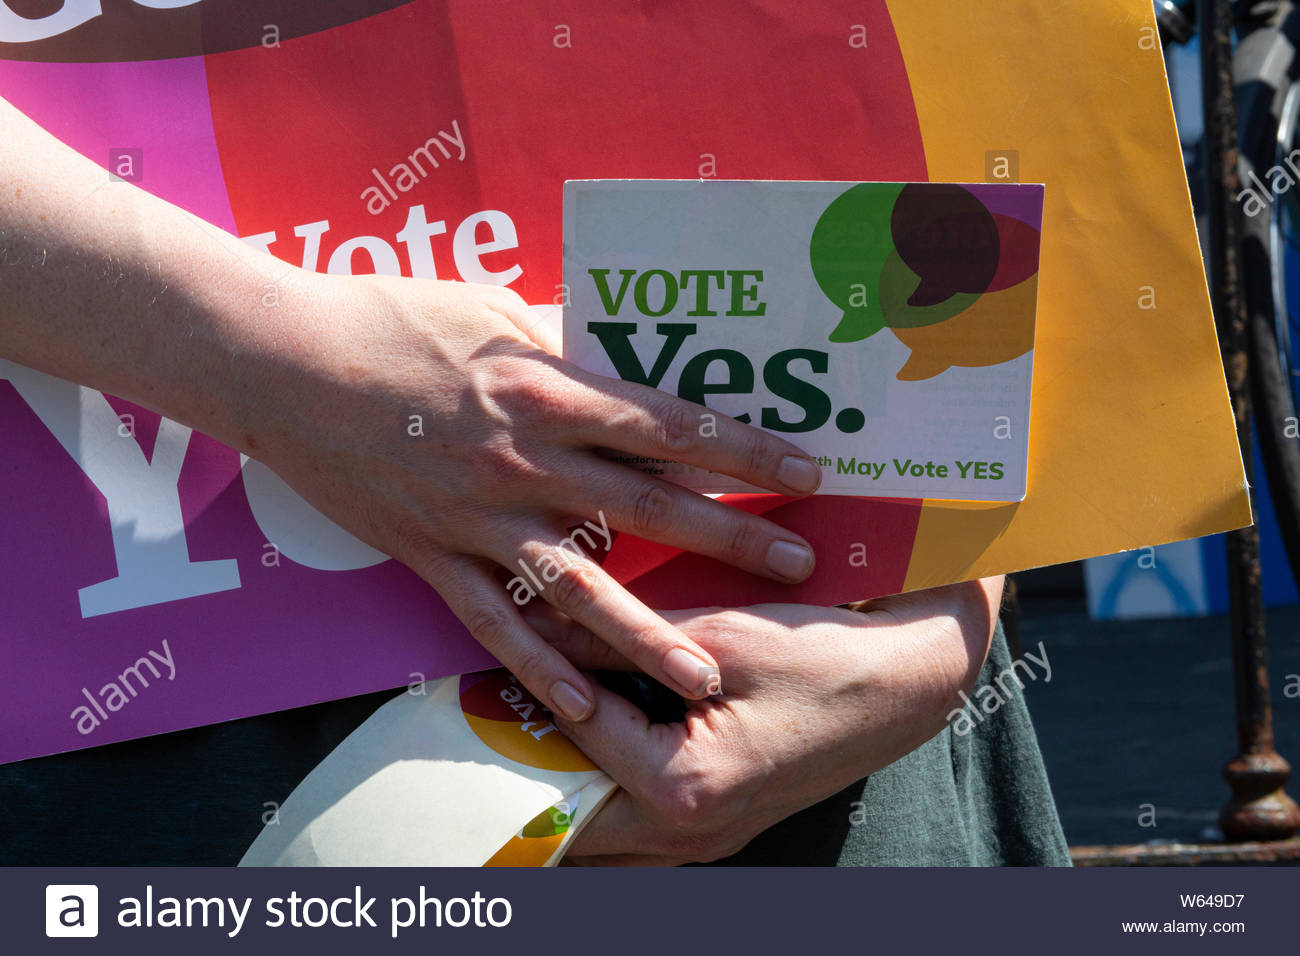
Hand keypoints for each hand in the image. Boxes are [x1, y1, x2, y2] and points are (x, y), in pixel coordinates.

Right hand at [0, 96, 822, 722]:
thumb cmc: (390, 318)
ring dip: (648, 632)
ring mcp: (477, 516)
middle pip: (649, 507)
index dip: (747, 449)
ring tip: (705, 674)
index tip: (808, 469)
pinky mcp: (430, 554)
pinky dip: (537, 662)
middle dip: (732, 537)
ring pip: (580, 585)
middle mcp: (524, 460)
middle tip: (800, 566)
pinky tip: (583, 701)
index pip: (670, 426)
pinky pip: (493, 619)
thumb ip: (564, 344)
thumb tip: (623, 358)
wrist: (283, 363)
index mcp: (546, 389)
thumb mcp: (492, 308)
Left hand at [543, 577, 1001, 863]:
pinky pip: (632, 824)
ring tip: (526, 720)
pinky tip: (588, 740)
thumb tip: (547, 623)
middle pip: (569, 805)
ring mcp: (704, 840)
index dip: (536, 675)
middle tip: (488, 702)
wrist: (909, 686)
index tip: (499, 639)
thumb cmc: (824, 656)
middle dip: (527, 751)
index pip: (576, 729)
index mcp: (685, 788)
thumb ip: (625, 636)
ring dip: (559, 775)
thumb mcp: (719, 634)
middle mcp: (689, 833)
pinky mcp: (716, 825)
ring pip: (596, 827)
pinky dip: (600, 786)